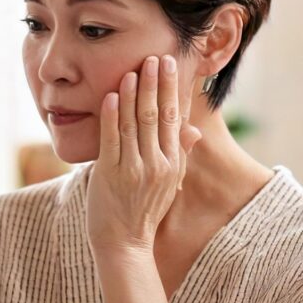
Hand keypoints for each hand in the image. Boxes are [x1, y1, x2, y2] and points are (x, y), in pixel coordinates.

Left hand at [86, 55, 202, 252]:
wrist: (124, 245)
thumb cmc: (144, 212)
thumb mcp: (169, 184)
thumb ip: (178, 154)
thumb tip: (192, 130)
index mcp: (172, 164)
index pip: (173, 118)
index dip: (171, 89)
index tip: (169, 65)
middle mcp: (157, 164)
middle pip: (156, 115)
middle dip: (154, 83)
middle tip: (154, 57)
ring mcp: (133, 169)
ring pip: (133, 122)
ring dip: (132, 93)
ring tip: (132, 69)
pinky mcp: (110, 173)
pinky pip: (111, 138)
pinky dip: (111, 115)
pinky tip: (110, 95)